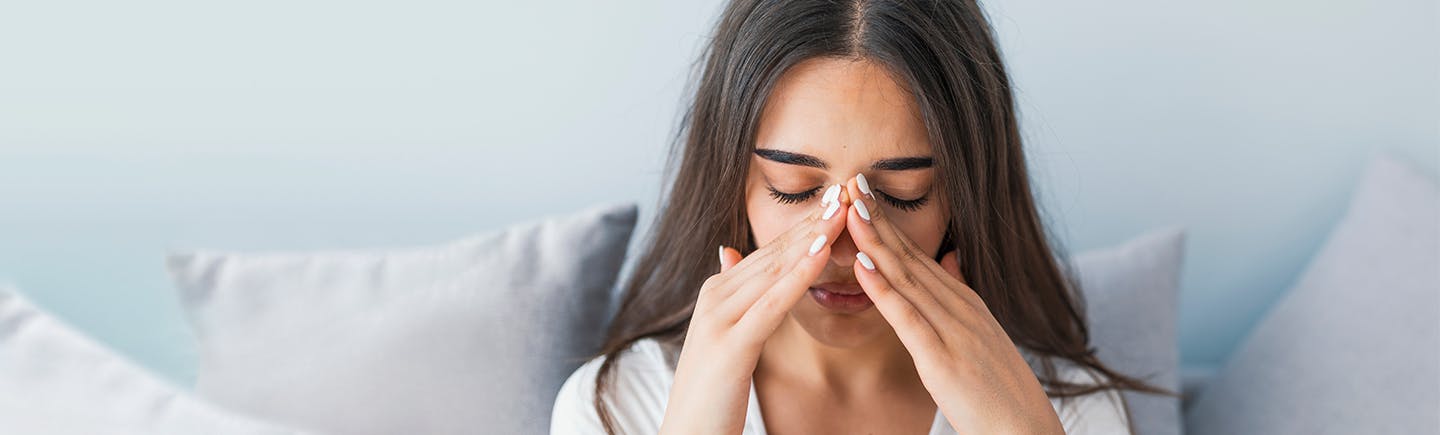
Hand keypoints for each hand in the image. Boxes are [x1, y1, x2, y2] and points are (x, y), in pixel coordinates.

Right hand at [659, 185, 849, 434]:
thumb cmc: (711, 395)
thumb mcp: (721, 337)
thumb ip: (730, 293)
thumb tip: (728, 252)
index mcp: (717, 294)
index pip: (768, 252)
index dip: (802, 225)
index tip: (834, 199)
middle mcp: (715, 297)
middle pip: (773, 253)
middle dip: (811, 221)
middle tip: (845, 189)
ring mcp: (720, 318)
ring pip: (775, 270)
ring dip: (811, 237)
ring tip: (841, 210)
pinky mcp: (732, 344)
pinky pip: (773, 303)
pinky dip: (800, 274)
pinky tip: (822, 252)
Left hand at [843, 176, 1063, 434]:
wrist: (1025, 432)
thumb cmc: (998, 392)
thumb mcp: (982, 335)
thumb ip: (960, 296)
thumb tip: (950, 258)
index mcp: (964, 303)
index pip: (918, 255)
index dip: (888, 223)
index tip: (863, 191)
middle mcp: (960, 308)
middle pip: (910, 257)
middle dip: (878, 219)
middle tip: (850, 180)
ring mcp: (953, 331)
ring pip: (906, 278)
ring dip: (875, 241)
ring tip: (849, 209)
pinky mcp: (943, 359)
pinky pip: (908, 318)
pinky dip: (883, 289)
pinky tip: (862, 264)